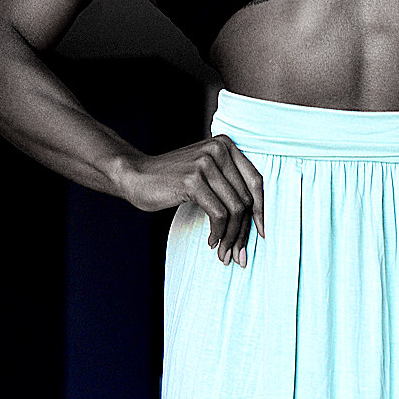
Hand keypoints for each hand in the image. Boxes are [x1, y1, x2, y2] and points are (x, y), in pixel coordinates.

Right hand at [118, 134, 263, 266]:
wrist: (136, 175)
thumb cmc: (173, 180)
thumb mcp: (206, 172)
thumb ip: (229, 183)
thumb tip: (258, 218)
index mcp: (227, 144)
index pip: (256, 181)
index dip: (263, 210)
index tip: (262, 234)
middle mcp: (219, 149)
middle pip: (246, 198)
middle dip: (245, 231)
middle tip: (240, 254)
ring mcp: (205, 164)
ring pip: (235, 209)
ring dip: (232, 237)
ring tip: (224, 252)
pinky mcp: (193, 180)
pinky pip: (218, 214)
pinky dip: (218, 233)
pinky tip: (211, 242)